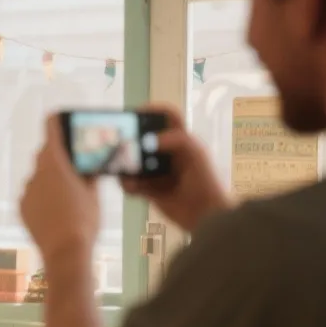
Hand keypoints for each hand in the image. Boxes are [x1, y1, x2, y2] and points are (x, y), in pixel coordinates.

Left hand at [20, 115, 99, 270]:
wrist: (65, 252)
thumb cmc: (84, 220)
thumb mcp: (94, 192)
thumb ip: (89, 172)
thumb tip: (90, 163)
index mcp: (55, 162)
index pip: (51, 129)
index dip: (56, 121)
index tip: (59, 117)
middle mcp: (35, 172)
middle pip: (46, 154)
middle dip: (60, 156)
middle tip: (75, 163)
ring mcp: (27, 190)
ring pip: (40, 176)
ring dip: (52, 179)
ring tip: (70, 195)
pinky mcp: (22, 207)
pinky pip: (34, 194)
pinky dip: (44, 196)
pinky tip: (58, 210)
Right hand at [123, 105, 231, 233]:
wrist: (207, 216)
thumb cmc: (206, 182)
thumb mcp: (196, 155)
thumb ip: (176, 141)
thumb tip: (147, 141)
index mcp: (181, 141)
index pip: (167, 117)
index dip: (152, 110)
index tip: (134, 114)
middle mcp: (167, 153)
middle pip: (143, 139)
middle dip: (130, 141)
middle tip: (118, 144)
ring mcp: (157, 172)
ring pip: (134, 162)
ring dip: (125, 166)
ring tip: (121, 170)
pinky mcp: (150, 190)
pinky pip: (132, 183)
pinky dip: (128, 185)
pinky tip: (131, 188)